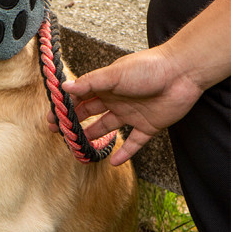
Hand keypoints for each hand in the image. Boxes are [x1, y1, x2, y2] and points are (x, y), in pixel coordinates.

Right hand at [48, 45, 202, 165]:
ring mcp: (131, 114)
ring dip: (93, 136)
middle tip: (59, 132)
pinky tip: (113, 163)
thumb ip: (89, 83)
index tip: (52, 117)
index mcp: (105, 86)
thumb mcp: (114, 74)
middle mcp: (115, 100)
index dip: (65, 107)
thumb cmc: (146, 68)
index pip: (80, 97)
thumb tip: (64, 87)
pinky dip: (125, 154)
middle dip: (74, 122)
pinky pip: (135, 143)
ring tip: (79, 147)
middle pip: (90, 113)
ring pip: (107, 128)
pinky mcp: (148, 126)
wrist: (181, 73)